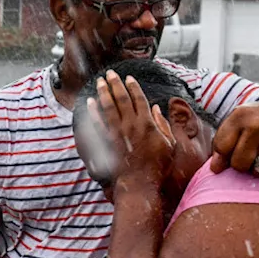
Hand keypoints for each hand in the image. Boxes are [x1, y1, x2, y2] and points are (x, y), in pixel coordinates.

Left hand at [89, 70, 174, 184]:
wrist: (139, 183)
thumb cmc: (157, 166)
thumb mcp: (169, 144)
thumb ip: (163, 124)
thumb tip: (156, 108)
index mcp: (147, 124)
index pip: (139, 100)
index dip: (133, 87)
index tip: (128, 78)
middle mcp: (131, 126)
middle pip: (121, 100)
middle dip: (115, 85)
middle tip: (110, 74)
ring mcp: (117, 134)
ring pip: (108, 108)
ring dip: (103, 93)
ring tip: (100, 82)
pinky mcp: (107, 142)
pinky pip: (98, 124)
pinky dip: (93, 112)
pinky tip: (90, 103)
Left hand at [211, 98, 258, 176]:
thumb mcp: (243, 121)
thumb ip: (224, 142)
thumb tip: (214, 169)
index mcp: (240, 115)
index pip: (221, 147)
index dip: (225, 156)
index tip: (235, 152)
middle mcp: (257, 124)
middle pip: (239, 164)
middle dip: (245, 164)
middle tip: (256, 152)